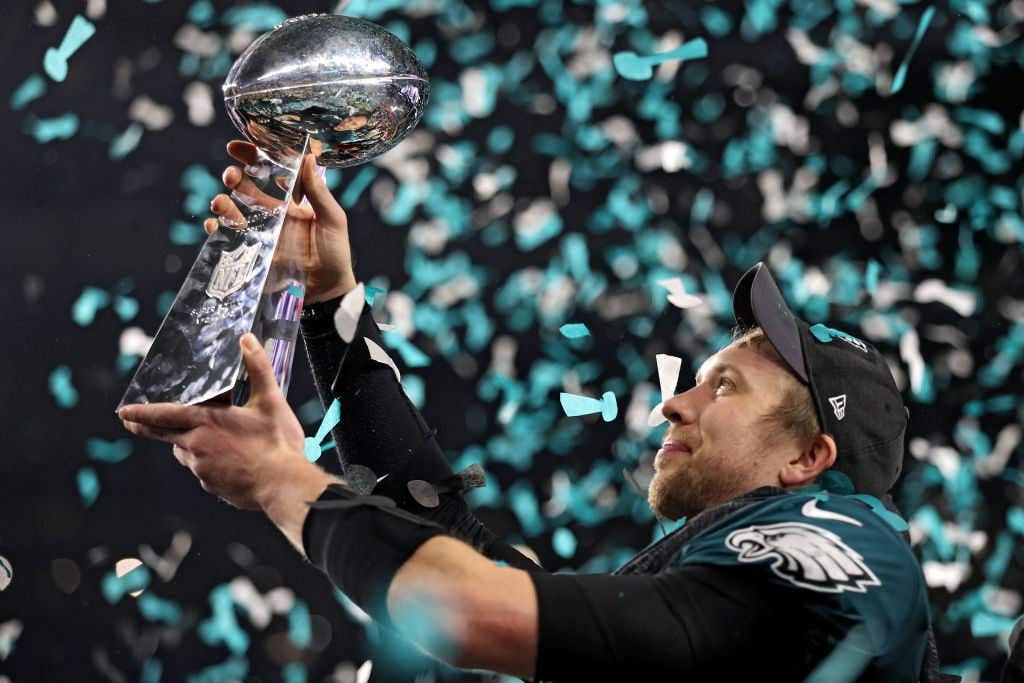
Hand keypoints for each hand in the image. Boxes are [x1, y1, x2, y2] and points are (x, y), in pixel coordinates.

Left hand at [119, 334, 313, 509]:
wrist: (284, 485)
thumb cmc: (277, 442)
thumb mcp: (270, 400)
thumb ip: (257, 367)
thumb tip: (247, 339)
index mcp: (206, 423)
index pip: (164, 415)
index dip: (142, 413)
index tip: (123, 411)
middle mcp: (196, 447)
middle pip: (165, 436)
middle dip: (146, 428)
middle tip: (130, 423)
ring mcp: (202, 470)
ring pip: (187, 453)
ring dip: (190, 445)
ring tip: (212, 440)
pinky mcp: (213, 487)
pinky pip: (204, 471)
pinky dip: (211, 463)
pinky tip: (232, 461)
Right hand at [205, 140, 357, 304]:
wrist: (327, 290)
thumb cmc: (335, 253)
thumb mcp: (332, 219)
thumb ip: (319, 191)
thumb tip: (308, 156)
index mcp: (291, 200)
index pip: (270, 170)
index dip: (253, 155)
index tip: (237, 145)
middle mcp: (272, 212)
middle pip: (245, 187)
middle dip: (233, 177)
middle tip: (231, 176)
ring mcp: (260, 231)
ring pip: (232, 209)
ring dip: (222, 201)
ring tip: (221, 203)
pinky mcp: (251, 251)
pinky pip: (227, 236)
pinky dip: (216, 227)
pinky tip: (214, 224)